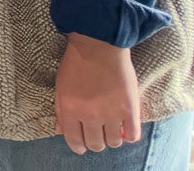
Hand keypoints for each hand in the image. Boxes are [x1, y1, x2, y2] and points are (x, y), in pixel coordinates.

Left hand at [55, 33, 142, 153]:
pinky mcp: (130, 109)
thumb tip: (60, 132)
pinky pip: (133, 135)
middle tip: (98, 134)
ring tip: (111, 128)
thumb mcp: (61, 87)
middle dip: (96, 142)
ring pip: (114, 142)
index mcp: (70, 110)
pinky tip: (125, 128)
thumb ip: (61, 111)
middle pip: (96, 144)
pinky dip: (129, 136)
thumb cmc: (76, 64)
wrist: (98, 46)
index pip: (74, 141)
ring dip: (112, 138)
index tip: (82, 146)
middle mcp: (90, 115)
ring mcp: (111, 113)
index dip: (79, 147)